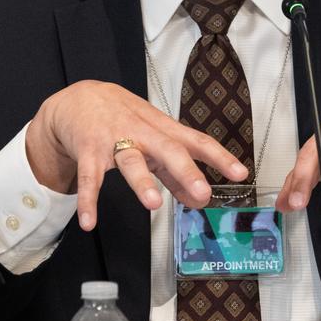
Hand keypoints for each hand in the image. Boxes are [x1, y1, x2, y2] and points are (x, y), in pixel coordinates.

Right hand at [25, 81, 247, 230]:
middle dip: (186, 171)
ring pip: (130, 160)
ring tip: (154, 204)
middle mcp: (142, 133)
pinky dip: (88, 200)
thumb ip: (174, 171)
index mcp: (162, 130)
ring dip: (142, 182)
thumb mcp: (153, 138)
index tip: (240, 173)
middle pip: (168, 149)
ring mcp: (114, 141)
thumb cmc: (123, 117)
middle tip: (203, 192)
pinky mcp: (88, 151)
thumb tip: (198, 199)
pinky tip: (89, 222)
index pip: (196, 141)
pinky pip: (89, 177)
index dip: (219, 157)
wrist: (80, 98)